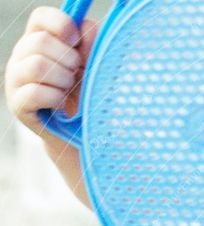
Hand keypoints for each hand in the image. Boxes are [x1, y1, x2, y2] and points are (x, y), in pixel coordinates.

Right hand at [4, 7, 97, 135]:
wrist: (78, 134)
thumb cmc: (85, 96)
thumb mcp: (92, 68)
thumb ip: (89, 45)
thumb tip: (85, 27)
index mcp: (39, 40)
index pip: (41, 17)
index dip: (61, 24)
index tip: (76, 41)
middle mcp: (22, 56)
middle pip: (40, 41)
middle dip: (68, 60)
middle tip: (76, 75)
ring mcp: (16, 79)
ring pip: (37, 66)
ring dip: (62, 80)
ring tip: (69, 90)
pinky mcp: (18, 104)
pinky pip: (35, 93)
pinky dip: (55, 98)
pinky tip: (61, 104)